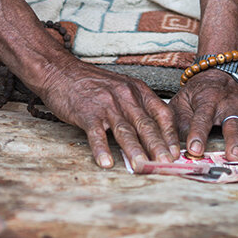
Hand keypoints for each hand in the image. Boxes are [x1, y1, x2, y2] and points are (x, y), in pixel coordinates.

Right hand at [35, 55, 180, 171]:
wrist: (60, 71)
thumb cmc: (92, 83)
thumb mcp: (121, 88)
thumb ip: (137, 108)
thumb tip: (154, 135)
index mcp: (137, 90)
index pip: (162, 113)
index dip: (170, 135)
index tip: (176, 152)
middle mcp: (125, 96)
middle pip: (146, 125)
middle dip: (158, 147)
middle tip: (167, 165)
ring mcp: (106, 105)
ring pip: (125, 130)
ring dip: (135, 151)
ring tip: (142, 167)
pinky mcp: (87, 113)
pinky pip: (96, 134)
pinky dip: (101, 149)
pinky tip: (106, 162)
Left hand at [170, 69, 237, 160]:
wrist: (219, 69)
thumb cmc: (197, 92)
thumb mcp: (181, 100)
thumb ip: (176, 121)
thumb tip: (171, 144)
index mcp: (207, 102)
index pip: (200, 119)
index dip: (197, 135)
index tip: (195, 151)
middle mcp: (229, 105)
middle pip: (232, 124)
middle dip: (234, 140)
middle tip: (235, 155)